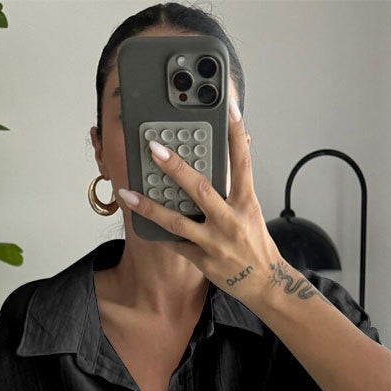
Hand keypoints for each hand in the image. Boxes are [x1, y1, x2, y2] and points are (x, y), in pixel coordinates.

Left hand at [116, 99, 282, 309]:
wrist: (264, 283)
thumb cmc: (255, 244)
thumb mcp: (251, 210)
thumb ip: (238, 183)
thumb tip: (238, 146)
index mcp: (246, 203)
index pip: (242, 162)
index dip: (236, 134)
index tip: (229, 107)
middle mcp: (230, 221)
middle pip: (200, 189)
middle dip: (176, 167)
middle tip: (154, 148)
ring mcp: (214, 242)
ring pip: (177, 221)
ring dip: (149, 206)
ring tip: (127, 192)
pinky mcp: (203, 260)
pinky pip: (175, 244)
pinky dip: (157, 232)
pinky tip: (139, 220)